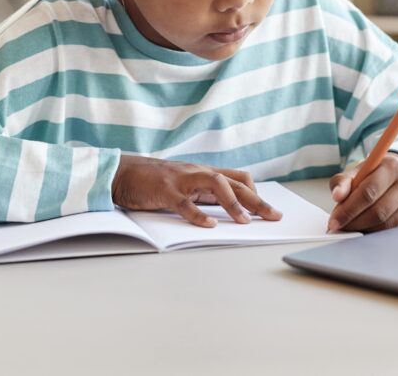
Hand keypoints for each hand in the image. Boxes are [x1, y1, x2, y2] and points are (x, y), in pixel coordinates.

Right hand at [111, 155, 282, 227]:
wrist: (123, 172)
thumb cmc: (154, 181)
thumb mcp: (185, 184)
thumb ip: (204, 193)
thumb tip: (228, 208)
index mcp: (203, 172)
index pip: (238, 178)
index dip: (256, 193)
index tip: (269, 210)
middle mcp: (198, 172)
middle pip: (235, 183)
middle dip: (257, 201)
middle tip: (274, 216)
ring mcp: (182, 180)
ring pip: (216, 185)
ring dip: (233, 204)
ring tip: (245, 221)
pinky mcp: (165, 190)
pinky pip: (185, 203)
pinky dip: (199, 215)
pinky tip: (210, 225)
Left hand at [327, 154, 397, 232]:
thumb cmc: (375, 172)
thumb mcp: (358, 171)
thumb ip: (343, 182)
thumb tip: (337, 196)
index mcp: (391, 166)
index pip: (368, 192)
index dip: (349, 209)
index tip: (334, 220)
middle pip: (378, 211)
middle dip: (354, 222)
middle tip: (339, 226)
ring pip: (386, 224)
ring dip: (364, 229)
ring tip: (349, 227)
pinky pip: (392, 230)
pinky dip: (375, 232)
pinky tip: (364, 228)